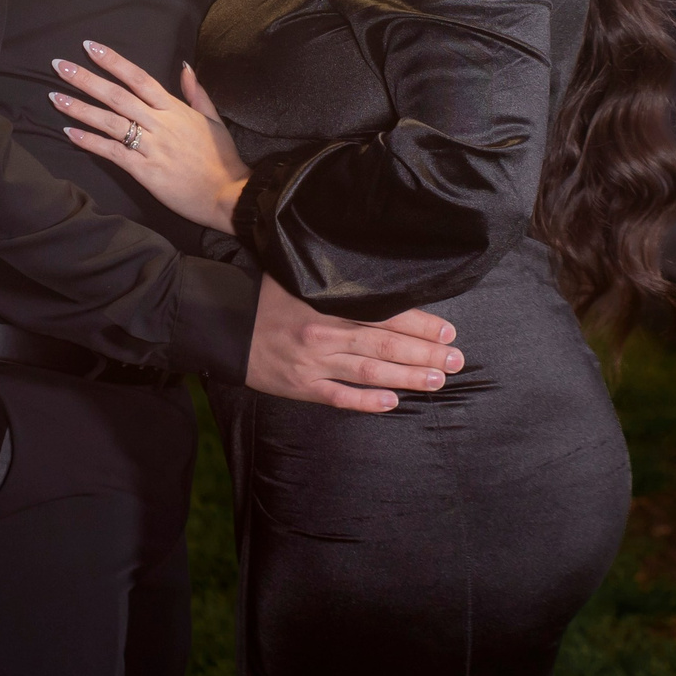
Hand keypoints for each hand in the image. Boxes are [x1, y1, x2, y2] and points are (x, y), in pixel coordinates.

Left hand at [52, 41, 249, 231]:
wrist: (229, 195)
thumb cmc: (222, 158)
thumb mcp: (213, 119)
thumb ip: (196, 92)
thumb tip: (183, 66)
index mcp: (174, 108)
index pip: (138, 78)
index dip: (113, 61)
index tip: (90, 47)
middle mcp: (159, 123)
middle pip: (116, 95)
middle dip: (85, 79)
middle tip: (58, 66)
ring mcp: (151, 147)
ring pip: (109, 121)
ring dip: (79, 108)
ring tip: (54, 97)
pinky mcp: (145, 171)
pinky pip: (112, 152)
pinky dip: (90, 141)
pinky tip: (70, 132)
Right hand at [245, 274, 461, 412]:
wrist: (219, 321)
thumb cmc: (263, 294)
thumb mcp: (299, 276)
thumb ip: (335, 281)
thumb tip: (376, 273)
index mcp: (327, 304)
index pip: (385, 315)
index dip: (419, 324)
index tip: (448, 332)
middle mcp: (324, 334)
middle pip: (385, 346)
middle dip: (425, 354)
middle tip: (456, 361)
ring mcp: (313, 363)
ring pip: (370, 373)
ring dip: (407, 377)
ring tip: (437, 380)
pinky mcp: (299, 386)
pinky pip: (339, 397)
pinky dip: (367, 401)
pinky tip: (392, 402)